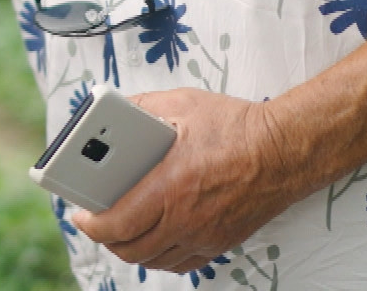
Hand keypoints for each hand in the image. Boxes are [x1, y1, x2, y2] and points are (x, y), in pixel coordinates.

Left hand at [68, 88, 303, 273]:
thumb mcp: (182, 103)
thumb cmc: (236, 126)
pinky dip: (161, 255)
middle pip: (131, 249)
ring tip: (121, 228)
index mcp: (170, 186)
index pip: (116, 224)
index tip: (80, 215)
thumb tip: (112, 111)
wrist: (286, 149)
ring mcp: (205, 235)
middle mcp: (186, 219)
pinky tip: (155, 237)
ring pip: (155, 260)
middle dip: (107, 239)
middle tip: (97, 221)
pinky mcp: (221, 241)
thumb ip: (140, 107)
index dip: (91, 225)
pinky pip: (182, 263)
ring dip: (132, 248)